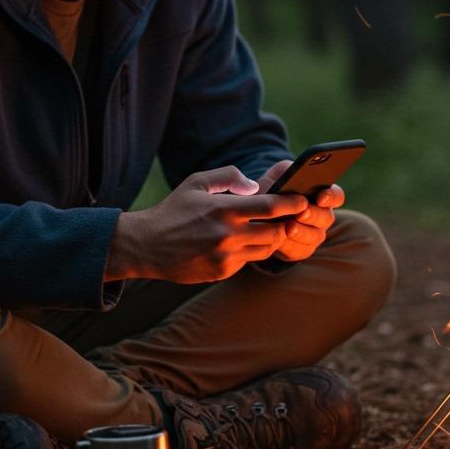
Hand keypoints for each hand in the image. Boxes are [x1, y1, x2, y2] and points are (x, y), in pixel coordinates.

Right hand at [106, 166, 306, 282]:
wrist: (146, 246)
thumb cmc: (174, 210)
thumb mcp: (197, 182)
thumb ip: (228, 177)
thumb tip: (255, 185)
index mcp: (224, 209)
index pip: (270, 206)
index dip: (292, 203)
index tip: (303, 200)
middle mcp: (228, 234)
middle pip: (276, 231)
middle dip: (286, 224)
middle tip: (288, 217)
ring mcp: (226, 256)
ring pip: (266, 249)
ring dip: (271, 239)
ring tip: (267, 228)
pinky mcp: (222, 272)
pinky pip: (248, 261)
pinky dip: (250, 252)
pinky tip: (241, 243)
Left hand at [257, 159, 344, 262]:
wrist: (254, 213)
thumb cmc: (271, 189)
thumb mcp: (277, 175)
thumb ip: (288, 171)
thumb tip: (296, 174)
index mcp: (322, 195)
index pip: (337, 196)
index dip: (331, 197)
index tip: (321, 197)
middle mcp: (322, 216)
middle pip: (327, 217)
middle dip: (314, 215)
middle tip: (302, 213)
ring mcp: (314, 234)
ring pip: (315, 236)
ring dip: (302, 232)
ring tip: (289, 227)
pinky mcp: (301, 250)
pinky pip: (300, 250)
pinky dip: (289, 245)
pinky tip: (279, 240)